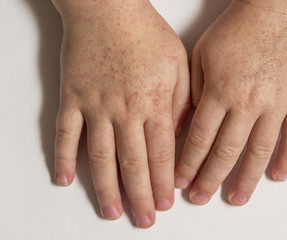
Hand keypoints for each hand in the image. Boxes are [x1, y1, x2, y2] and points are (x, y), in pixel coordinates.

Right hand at [53, 0, 189, 227]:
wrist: (108, 7)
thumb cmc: (145, 32)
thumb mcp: (179, 63)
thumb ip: (181, 102)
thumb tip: (178, 134)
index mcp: (153, 102)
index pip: (161, 154)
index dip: (162, 183)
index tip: (164, 204)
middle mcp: (124, 110)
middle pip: (132, 163)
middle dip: (139, 195)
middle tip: (143, 219)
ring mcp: (95, 106)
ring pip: (100, 157)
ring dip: (106, 188)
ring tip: (111, 212)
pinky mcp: (72, 98)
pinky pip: (66, 134)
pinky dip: (64, 158)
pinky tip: (65, 180)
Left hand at [175, 0, 286, 205]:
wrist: (274, 9)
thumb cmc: (235, 29)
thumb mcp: (200, 55)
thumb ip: (193, 91)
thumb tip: (186, 123)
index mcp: (219, 92)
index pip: (199, 139)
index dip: (187, 164)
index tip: (180, 182)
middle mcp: (247, 103)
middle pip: (225, 151)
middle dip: (210, 178)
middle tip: (200, 198)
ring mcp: (276, 103)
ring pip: (259, 150)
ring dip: (246, 178)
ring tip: (237, 198)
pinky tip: (278, 175)